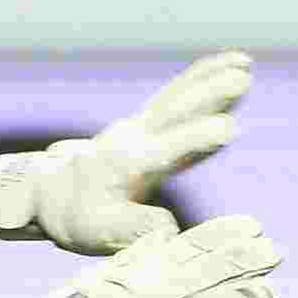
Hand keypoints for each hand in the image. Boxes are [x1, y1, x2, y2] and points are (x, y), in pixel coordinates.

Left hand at [0, 50, 250, 252]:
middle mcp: (134, 138)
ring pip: (177, 97)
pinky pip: (178, 96)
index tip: (228, 128)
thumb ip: (135, 230)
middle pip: (175, 112)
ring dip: (210, 79)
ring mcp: (141, 127)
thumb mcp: (100, 233)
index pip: (166, 150)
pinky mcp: (148, 124)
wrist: (53, 194)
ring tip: (244, 64)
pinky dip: (203, 78)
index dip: (197, 139)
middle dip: (207, 96)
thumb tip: (170, 228)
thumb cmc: (80, 218)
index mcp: (126, 166)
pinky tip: (231, 65)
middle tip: (241, 81)